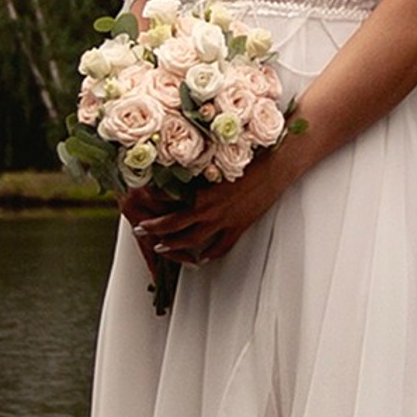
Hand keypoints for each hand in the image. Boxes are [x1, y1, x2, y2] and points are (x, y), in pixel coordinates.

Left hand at [136, 151, 291, 271]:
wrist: (277, 166)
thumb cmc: (249, 157)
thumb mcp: (218, 161)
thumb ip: (198, 170)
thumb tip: (179, 167)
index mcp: (202, 191)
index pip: (169, 199)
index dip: (152, 200)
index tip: (140, 198)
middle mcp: (210, 209)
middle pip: (174, 225)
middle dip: (154, 228)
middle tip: (139, 230)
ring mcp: (224, 221)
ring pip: (192, 240)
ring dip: (174, 245)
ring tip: (160, 248)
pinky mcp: (239, 227)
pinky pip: (221, 247)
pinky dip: (211, 255)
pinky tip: (203, 259)